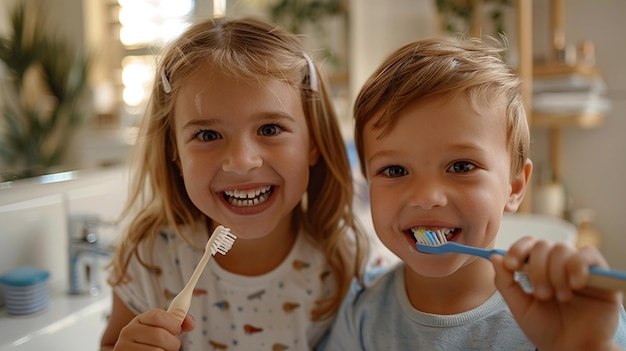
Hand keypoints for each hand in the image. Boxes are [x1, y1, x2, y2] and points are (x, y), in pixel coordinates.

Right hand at [112, 309, 194, 350]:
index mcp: (139, 320)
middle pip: (160, 335)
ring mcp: (124, 347)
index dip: (173, 324)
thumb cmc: (150, 342)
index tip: (176, 330)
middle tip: (170, 346)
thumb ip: (176, 323)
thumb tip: (191, 322)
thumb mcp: (161, 328)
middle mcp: (128, 332)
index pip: (157, 315)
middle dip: (172, 343)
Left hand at [491, 236, 622, 350]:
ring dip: (555, 273)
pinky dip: (578, 266)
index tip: (511, 265)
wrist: (572, 349)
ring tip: (560, 297)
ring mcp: (580, 269)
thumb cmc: (546, 330)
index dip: (518, 249)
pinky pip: (589, 254)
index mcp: (540, 269)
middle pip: (543, 245)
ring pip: (563, 249)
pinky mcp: (602, 276)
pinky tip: (575, 286)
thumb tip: (494, 256)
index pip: (528, 245)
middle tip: (542, 295)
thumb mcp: (519, 307)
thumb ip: (505, 282)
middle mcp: (559, 265)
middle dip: (537, 269)